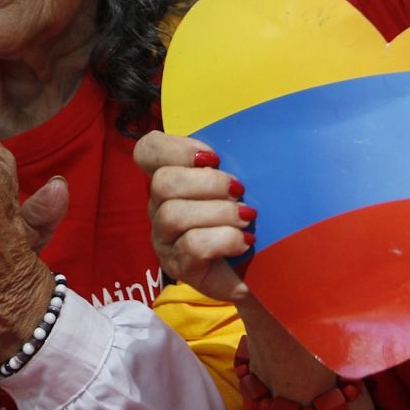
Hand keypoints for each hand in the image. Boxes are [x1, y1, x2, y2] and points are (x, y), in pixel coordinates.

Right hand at [135, 132, 252, 302]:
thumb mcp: (240, 185)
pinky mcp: (179, 266)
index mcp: (172, 180)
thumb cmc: (248, 218)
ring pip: (173, 215)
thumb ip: (233, 162)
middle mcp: (160, 208)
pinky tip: (244, 242)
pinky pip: (192, 246)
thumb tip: (251, 139)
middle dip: (208, 183)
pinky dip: (225, 239)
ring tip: (247, 218)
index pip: (148, 152)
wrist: (261, 270)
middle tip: (240, 191)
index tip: (213, 157)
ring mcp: (165, 239)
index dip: (175, 147)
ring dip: (219, 213)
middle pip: (163, 182)